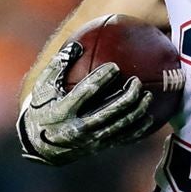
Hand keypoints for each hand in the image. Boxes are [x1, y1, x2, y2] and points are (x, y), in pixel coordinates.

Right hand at [18, 41, 154, 165]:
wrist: (39, 146)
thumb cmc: (42, 108)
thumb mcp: (42, 88)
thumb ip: (58, 66)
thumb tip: (77, 45)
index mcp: (62, 111)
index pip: (85, 93)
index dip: (101, 79)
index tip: (115, 66)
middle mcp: (77, 128)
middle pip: (109, 111)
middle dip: (127, 97)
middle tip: (137, 81)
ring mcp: (90, 140)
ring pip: (119, 126)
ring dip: (137, 111)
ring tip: (148, 96)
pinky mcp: (99, 147)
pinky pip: (123, 139)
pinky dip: (138, 129)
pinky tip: (151, 118)